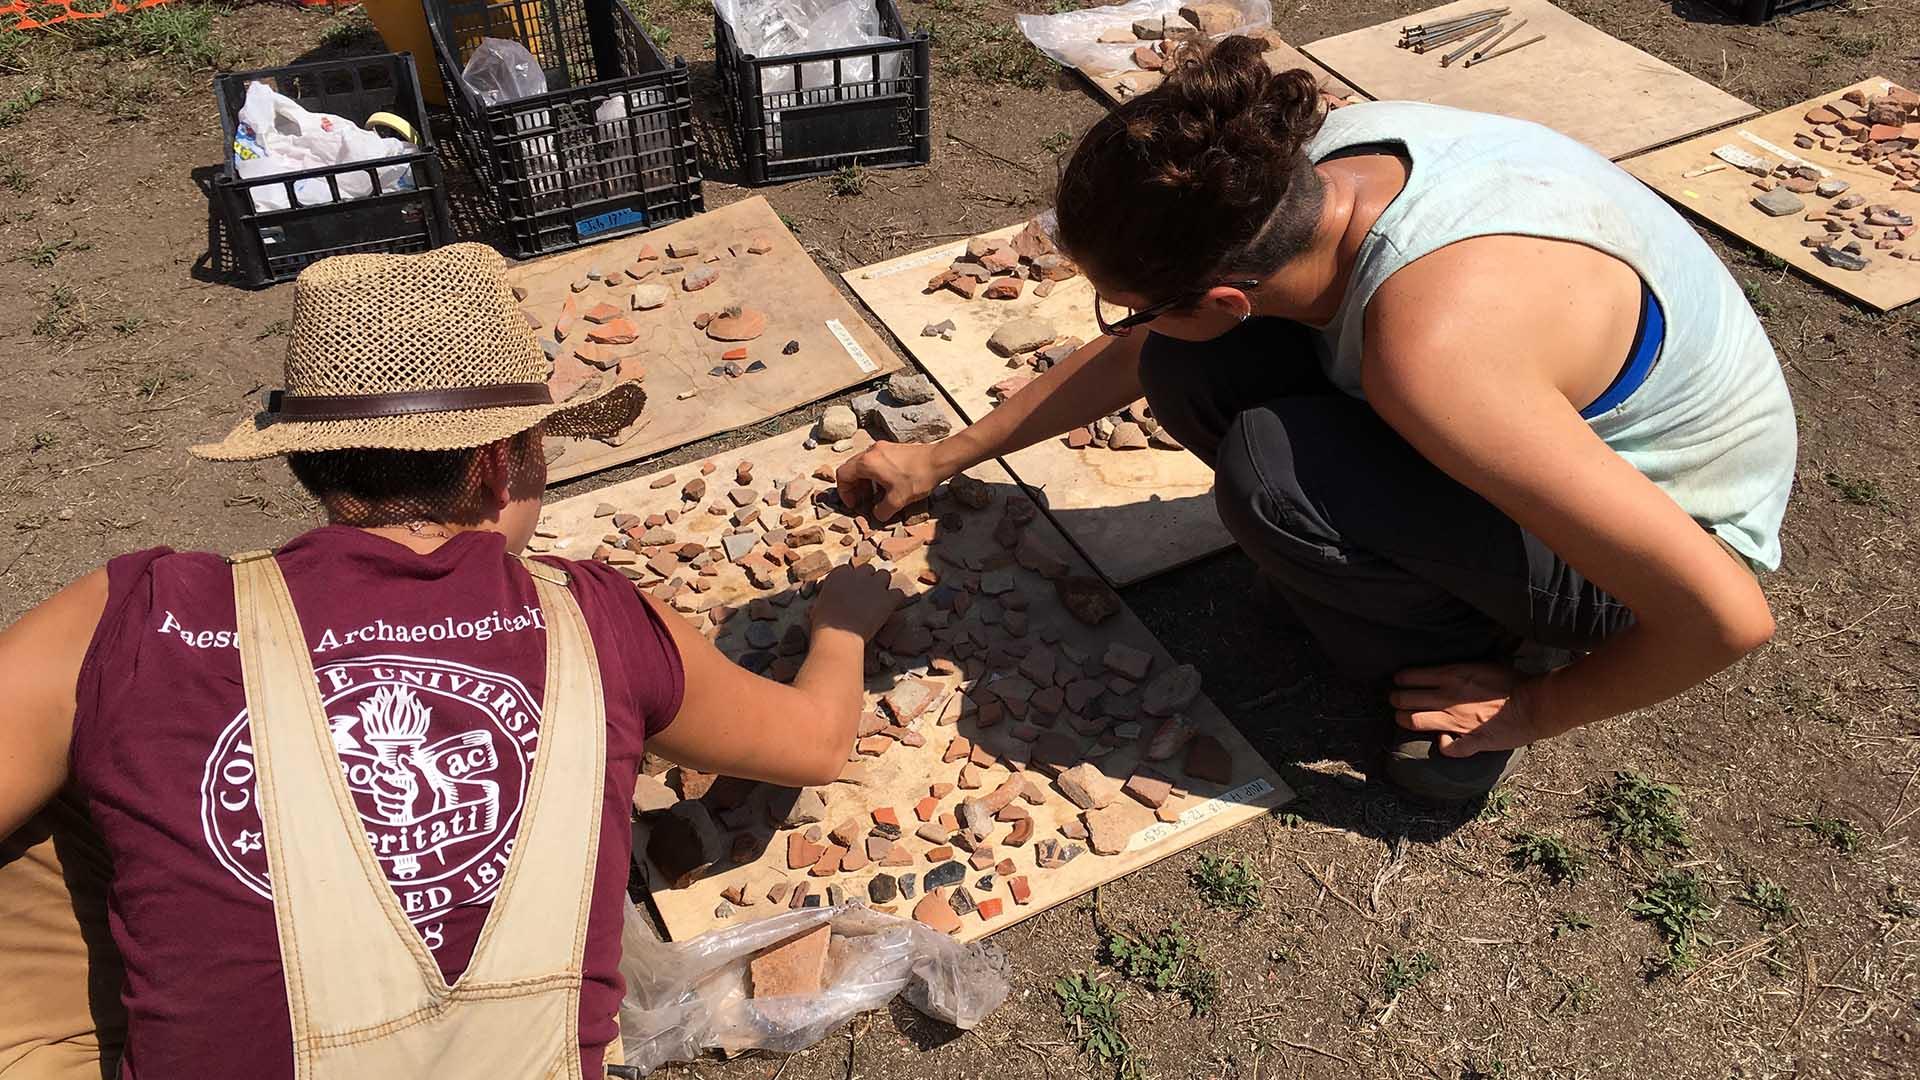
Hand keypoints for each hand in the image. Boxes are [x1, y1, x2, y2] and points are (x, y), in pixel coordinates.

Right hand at [809, 563, 900, 640]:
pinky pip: (898, 593)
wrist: (838, 635)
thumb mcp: (817, 607)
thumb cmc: (823, 624)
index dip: (851, 581)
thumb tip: (818, 607)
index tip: (851, 591)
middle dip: (868, 580)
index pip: (849, 570)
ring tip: (879, 600)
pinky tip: (890, 608)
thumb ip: (824, 600)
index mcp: (839, 574)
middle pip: (868, 569)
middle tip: (866, 595)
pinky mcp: (888, 599)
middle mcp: (858, 574)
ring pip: (885, 575)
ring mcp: (875, 585)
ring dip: (883, 586)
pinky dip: (895, 600)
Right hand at [836, 440, 942, 521]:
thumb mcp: (897, 500)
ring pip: (863, 465)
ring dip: (865, 482)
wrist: (939, 460)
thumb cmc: (917, 478)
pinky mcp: (892, 449)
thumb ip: (881, 511)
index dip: (844, 493)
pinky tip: (887, 486)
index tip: (854, 504)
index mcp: (867, 462)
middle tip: (863, 502)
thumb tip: (877, 515)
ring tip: (875, 496)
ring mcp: (882, 448)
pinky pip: (875, 462)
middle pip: (851, 469)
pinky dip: (874, 475)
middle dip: (854, 488)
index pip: (842, 475)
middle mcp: (871, 451)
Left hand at [1390, 662, 1549, 757]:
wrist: (1535, 704)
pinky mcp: (1469, 741)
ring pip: (1414, 721)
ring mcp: (1455, 721)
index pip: (1410, 676)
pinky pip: (1446, 748)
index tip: (1399, 681)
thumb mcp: (1484, 663)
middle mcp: (1447, 698)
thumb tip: (1450, 669)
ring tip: (1403, 718)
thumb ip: (1462, 668)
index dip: (1401, 680)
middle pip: (1404, 699)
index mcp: (1451, 675)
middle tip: (1395, 700)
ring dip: (1405, 720)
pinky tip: (1444, 741)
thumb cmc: (1514, 681)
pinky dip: (1443, 745)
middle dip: (1396, 699)